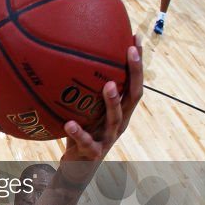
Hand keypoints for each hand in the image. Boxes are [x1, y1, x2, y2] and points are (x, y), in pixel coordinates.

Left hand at [59, 37, 142, 180]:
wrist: (77, 167)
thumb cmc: (82, 131)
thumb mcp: (85, 108)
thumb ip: (83, 89)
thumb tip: (67, 57)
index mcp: (120, 110)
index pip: (133, 83)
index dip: (137, 62)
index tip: (136, 38)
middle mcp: (119, 122)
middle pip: (134, 96)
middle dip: (135, 72)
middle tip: (130, 51)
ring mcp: (108, 138)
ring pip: (115, 118)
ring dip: (112, 101)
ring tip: (107, 85)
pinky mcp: (94, 152)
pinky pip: (86, 141)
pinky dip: (78, 132)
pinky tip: (68, 123)